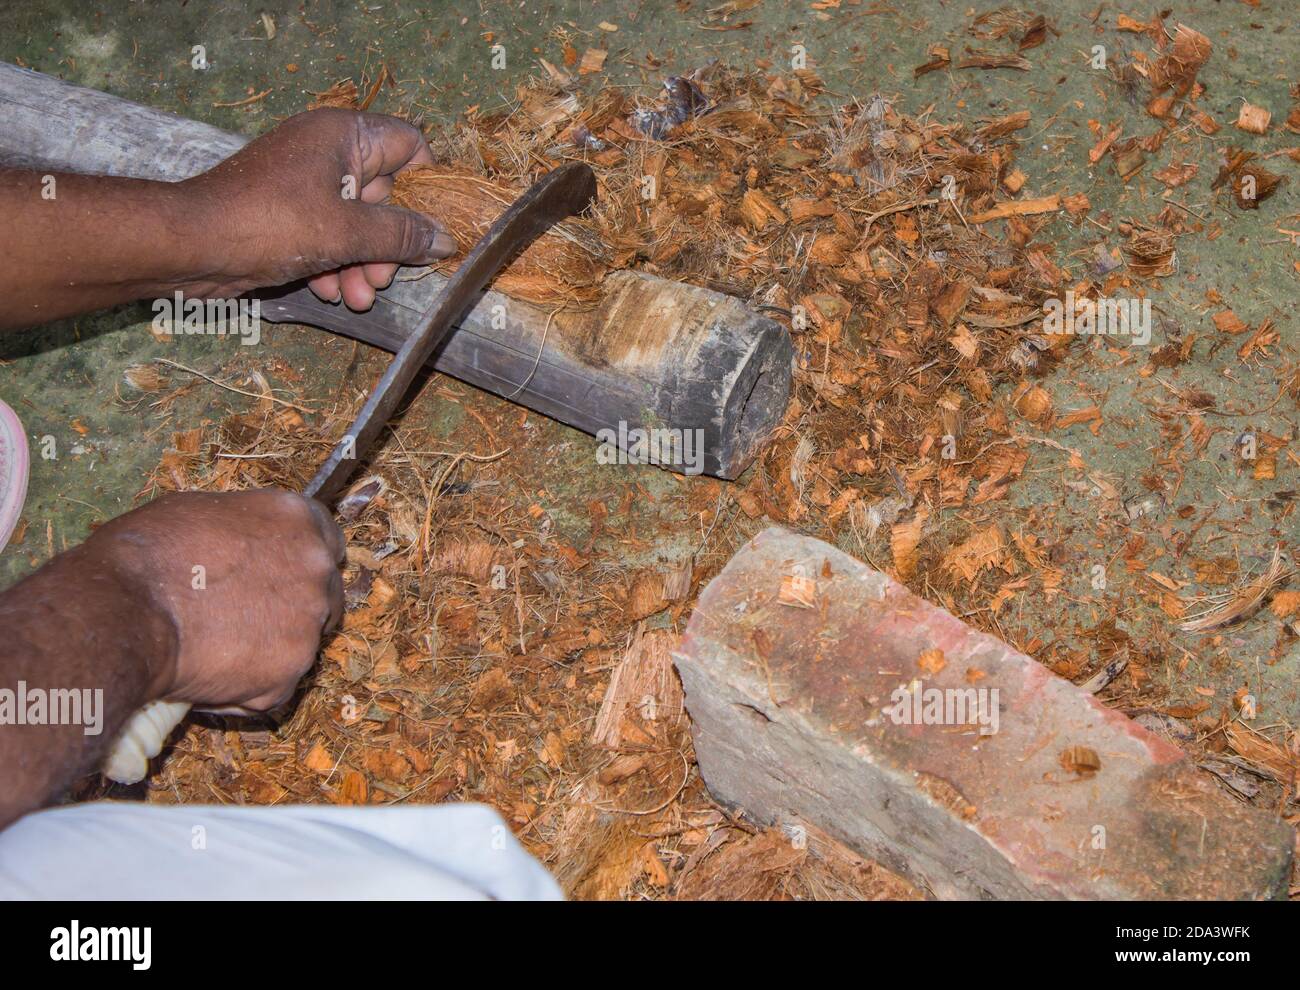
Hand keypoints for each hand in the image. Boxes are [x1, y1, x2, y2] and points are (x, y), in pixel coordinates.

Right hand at [93, 489, 344, 711]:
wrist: (123, 612)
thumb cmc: (145, 555)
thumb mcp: (198, 513)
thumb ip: (243, 531)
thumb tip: (241, 549)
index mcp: (296, 518)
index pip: (326, 539)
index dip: (299, 560)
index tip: (280, 573)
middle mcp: (316, 567)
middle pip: (324, 592)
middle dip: (294, 605)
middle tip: (247, 617)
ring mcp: (308, 623)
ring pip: (302, 641)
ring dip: (271, 648)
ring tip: (216, 648)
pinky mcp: (289, 673)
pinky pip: (274, 685)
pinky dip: (247, 687)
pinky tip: (208, 674)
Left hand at [185, 108, 456, 310]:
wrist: (190, 246)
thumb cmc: (269, 225)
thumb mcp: (346, 232)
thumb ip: (401, 236)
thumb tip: (446, 240)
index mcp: (343, 136)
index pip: (409, 146)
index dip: (425, 188)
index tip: (427, 229)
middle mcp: (326, 152)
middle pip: (385, 195)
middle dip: (387, 244)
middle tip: (381, 278)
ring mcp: (304, 182)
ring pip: (356, 222)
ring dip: (362, 264)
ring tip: (356, 298)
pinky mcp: (287, 213)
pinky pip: (328, 235)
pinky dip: (334, 263)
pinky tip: (328, 291)